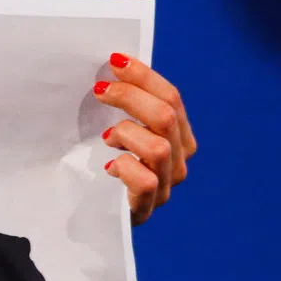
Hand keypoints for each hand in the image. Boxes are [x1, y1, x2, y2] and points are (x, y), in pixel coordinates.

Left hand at [94, 52, 196, 225]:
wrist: (100, 218)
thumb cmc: (109, 170)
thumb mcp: (124, 134)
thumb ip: (132, 108)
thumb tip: (116, 66)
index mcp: (180, 138)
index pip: (172, 99)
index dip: (145, 77)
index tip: (115, 61)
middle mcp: (179, 161)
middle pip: (166, 117)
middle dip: (131, 96)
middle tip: (101, 91)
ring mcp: (166, 187)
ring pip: (159, 147)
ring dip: (127, 133)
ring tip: (108, 138)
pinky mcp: (148, 208)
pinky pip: (146, 181)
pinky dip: (126, 167)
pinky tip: (110, 168)